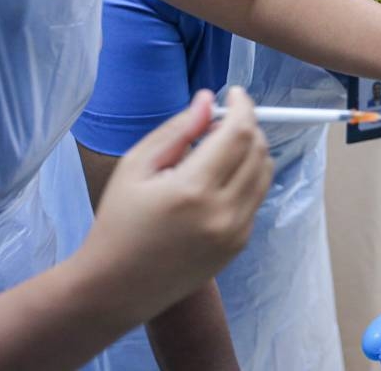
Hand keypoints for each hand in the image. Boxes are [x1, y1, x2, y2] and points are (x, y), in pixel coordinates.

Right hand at [76, 88, 272, 322]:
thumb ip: (178, 130)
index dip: (243, 106)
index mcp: (193, 190)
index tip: (234, 93)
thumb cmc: (119, 222)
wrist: (115, 287)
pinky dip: (247, 176)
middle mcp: (223, 212)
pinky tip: (219, 176)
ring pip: (264, 173)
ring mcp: (236, 231)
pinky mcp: (239, 244)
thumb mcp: (136, 166)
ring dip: (252, 150)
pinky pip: (256, 196)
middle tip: (222, 120)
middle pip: (258, 150)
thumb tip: (208, 100)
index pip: (239, 134)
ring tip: (219, 146)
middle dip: (247, 125)